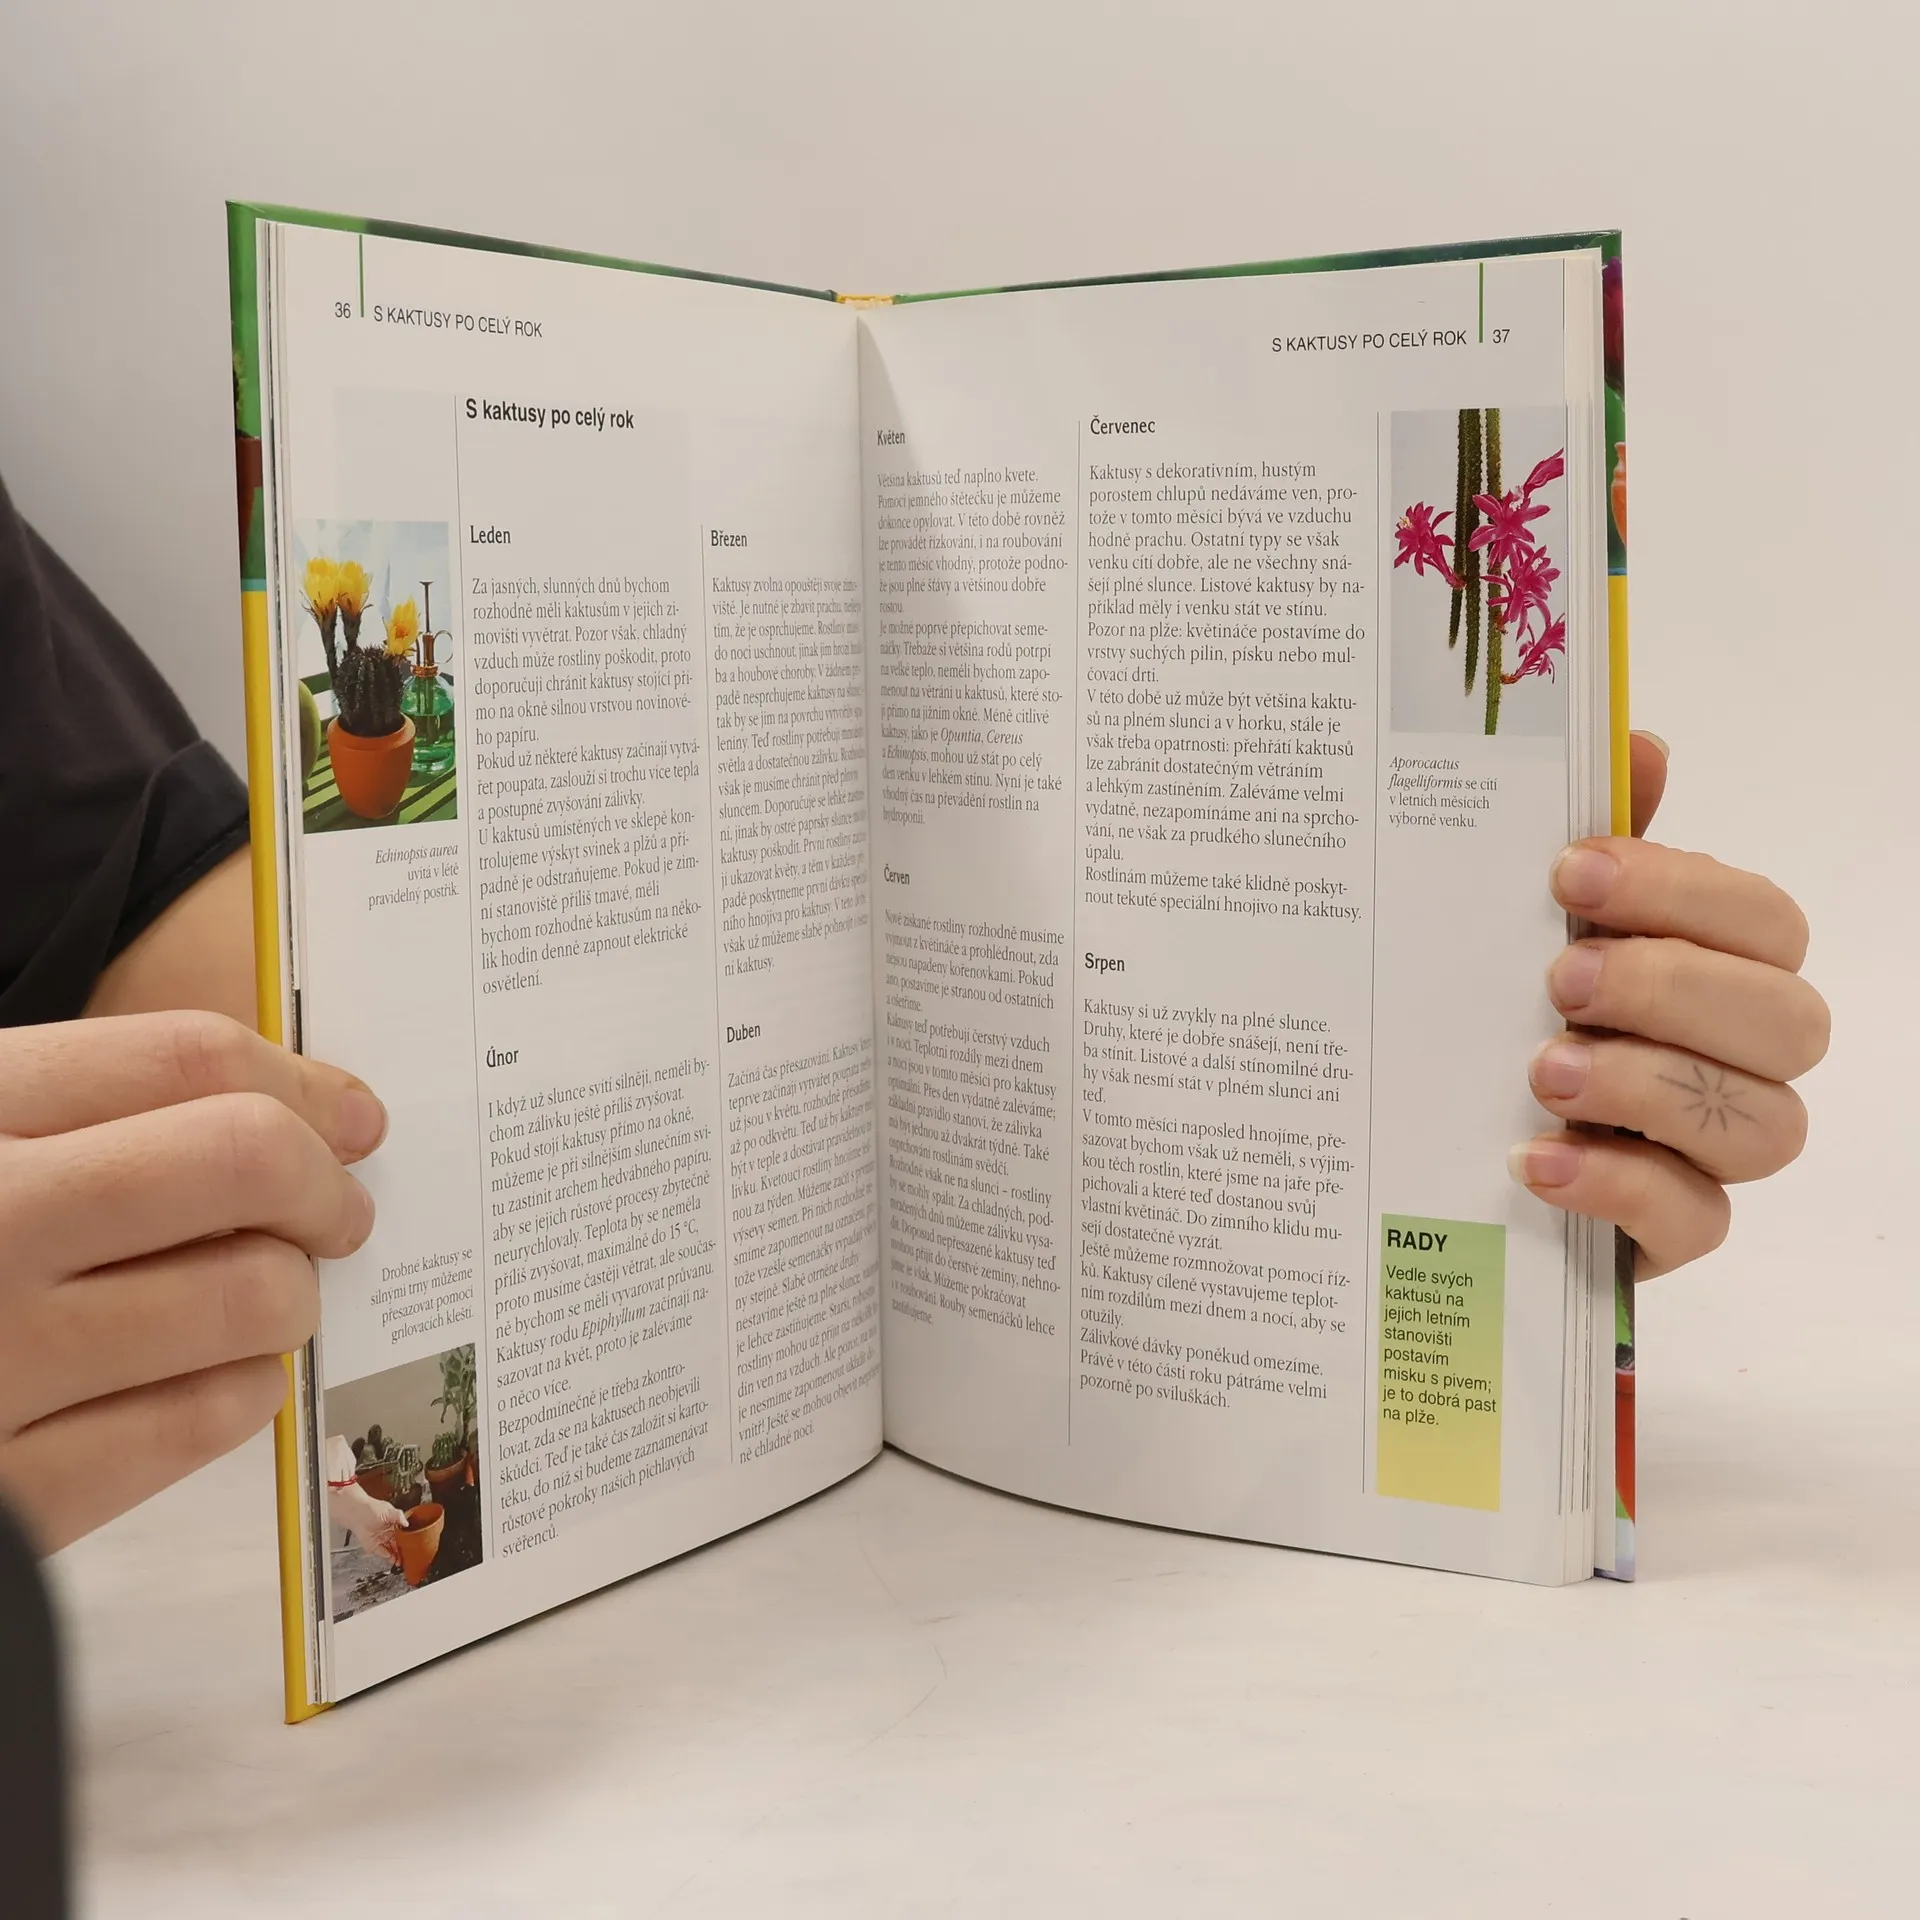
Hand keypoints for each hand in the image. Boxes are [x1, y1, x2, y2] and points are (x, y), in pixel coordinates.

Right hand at [0, 1013, 383, 1551]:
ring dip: (291, 1292)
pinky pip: (197, 1425)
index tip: (350, 1113)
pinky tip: (225, 1375)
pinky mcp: (11, 1496)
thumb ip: (74, 1116)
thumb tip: (290, 1113)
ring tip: (271, 1293)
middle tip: (337, 1209)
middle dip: (323, 1183)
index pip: (183, 1059)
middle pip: (241, 1160)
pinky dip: (245, 1391)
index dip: (300, 1081)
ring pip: (247, 1298)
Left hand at [1511, 732, 1828, 1277]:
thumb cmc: (1500, 1014)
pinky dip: (1619, 1185)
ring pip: (1765, 1126)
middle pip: (1789, 1021)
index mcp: (1714, 967)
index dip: (1682, 890)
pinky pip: (1696, 1221)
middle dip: (1673, 988)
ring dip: (1649, 1087)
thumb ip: (1594, 850)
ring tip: (1539, 1071)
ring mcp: (1712, 1152)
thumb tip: (1638, 741)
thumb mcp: (1521, 927)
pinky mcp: (1670, 1233)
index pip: (1762, 921)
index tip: (1571, 868)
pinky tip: (1535, 1159)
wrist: (1429, 1143)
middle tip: (1559, 977)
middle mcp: (1736, 1058)